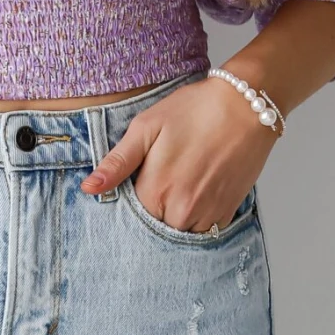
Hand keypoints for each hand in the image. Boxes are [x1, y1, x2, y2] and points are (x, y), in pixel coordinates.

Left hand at [79, 74, 277, 231]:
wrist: (245, 105)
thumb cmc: (194, 110)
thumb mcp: (146, 128)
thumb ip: (117, 163)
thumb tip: (89, 189)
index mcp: (156, 191)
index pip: (131, 215)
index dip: (133, 197)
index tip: (143, 178)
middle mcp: (181, 211)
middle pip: (155, 225)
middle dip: (155, 207)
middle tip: (167, 172)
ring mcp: (207, 214)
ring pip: (180, 229)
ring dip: (176, 213)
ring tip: (185, 178)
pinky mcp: (228, 212)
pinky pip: (204, 228)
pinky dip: (199, 215)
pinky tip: (201, 186)